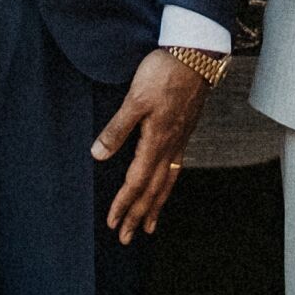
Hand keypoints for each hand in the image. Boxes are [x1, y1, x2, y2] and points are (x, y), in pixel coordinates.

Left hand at [91, 49, 212, 241]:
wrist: (195, 56)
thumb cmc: (163, 73)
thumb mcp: (135, 98)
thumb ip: (117, 128)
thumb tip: (98, 155)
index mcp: (156, 141)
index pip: (137, 182)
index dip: (124, 204)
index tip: (112, 222)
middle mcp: (170, 147)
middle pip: (152, 190)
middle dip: (138, 215)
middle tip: (126, 238)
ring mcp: (179, 141)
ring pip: (166, 183)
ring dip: (155, 207)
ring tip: (149, 227)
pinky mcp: (184, 133)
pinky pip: (175, 170)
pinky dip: (167, 187)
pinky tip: (164, 189)